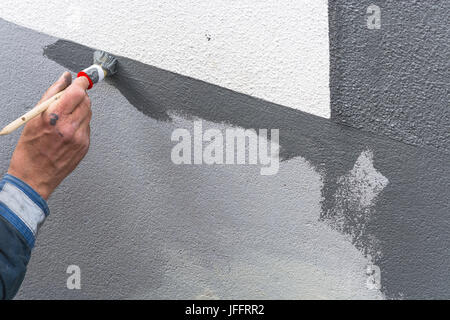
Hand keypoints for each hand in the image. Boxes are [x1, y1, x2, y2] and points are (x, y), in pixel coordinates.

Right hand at [8, 72, 91, 199]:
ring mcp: (80, 138)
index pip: (77, 93)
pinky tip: (68, 130)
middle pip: (86, 102)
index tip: (81, 80)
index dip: (81, 83)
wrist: (34, 176)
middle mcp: (70, 128)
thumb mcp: (34, 117)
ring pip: (89, 114)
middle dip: (80, 96)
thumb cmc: (30, 148)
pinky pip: (88, 127)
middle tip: (70, 98)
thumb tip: (65, 78)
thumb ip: (52, 93)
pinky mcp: (85, 146)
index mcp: (55, 118)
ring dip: (80, 110)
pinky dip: (80, 123)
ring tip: (65, 117)